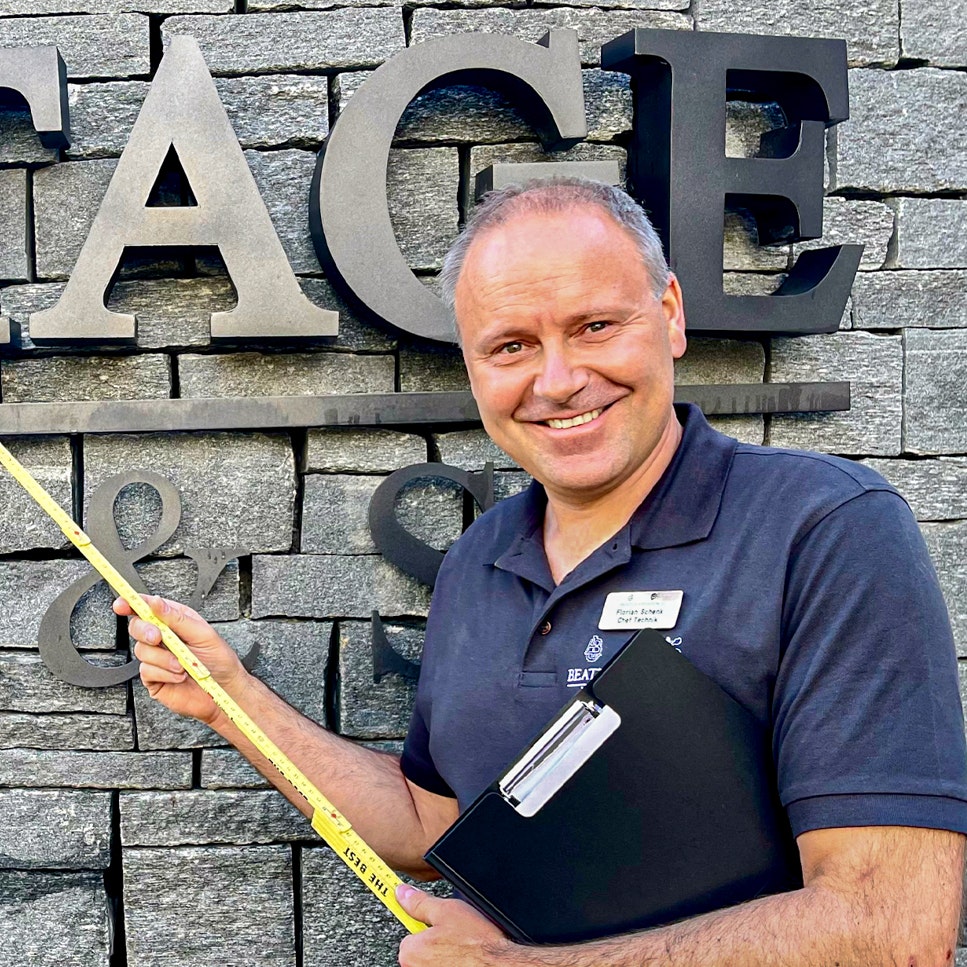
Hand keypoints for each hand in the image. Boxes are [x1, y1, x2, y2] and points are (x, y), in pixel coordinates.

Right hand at [113, 594, 245, 724]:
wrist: (224, 690)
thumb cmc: (219, 660)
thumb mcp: (203, 634)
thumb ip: (177, 618)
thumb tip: (156, 602)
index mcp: (175, 622)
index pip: (148, 609)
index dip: (131, 604)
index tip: (122, 604)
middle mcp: (163, 638)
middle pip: (137, 627)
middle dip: (145, 631)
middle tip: (159, 638)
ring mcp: (157, 658)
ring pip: (142, 650)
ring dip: (164, 658)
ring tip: (183, 665)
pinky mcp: (154, 678)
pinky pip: (147, 671)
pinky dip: (165, 673)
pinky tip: (179, 676)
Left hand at [396, 885, 513, 966]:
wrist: (499, 964)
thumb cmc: (476, 942)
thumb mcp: (446, 911)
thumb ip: (419, 902)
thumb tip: (403, 892)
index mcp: (410, 952)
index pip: (412, 936)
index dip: (430, 929)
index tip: (444, 929)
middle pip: (422, 952)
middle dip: (437, 944)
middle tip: (457, 939)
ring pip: (434, 962)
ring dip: (446, 957)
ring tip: (464, 951)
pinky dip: (454, 964)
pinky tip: (466, 960)